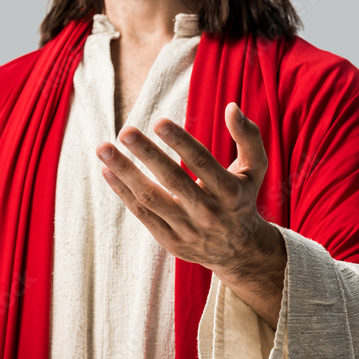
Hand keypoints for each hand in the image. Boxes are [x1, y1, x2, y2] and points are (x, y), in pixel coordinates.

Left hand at [95, 102, 285, 327]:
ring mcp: (186, 228)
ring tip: (103, 148)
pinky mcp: (169, 240)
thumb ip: (248, 137)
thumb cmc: (242, 198)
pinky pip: (141, 214)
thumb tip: (230, 107)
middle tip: (125, 131)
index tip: (158, 122)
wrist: (238, 251)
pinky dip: (123, 192)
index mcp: (229, 192)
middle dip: (147, 154)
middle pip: (172, 180)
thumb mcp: (255, 169)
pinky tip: (107, 171)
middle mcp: (207, 212)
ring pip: (150, 199)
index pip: (201, 162)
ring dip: (124, 172)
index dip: (180, 141)